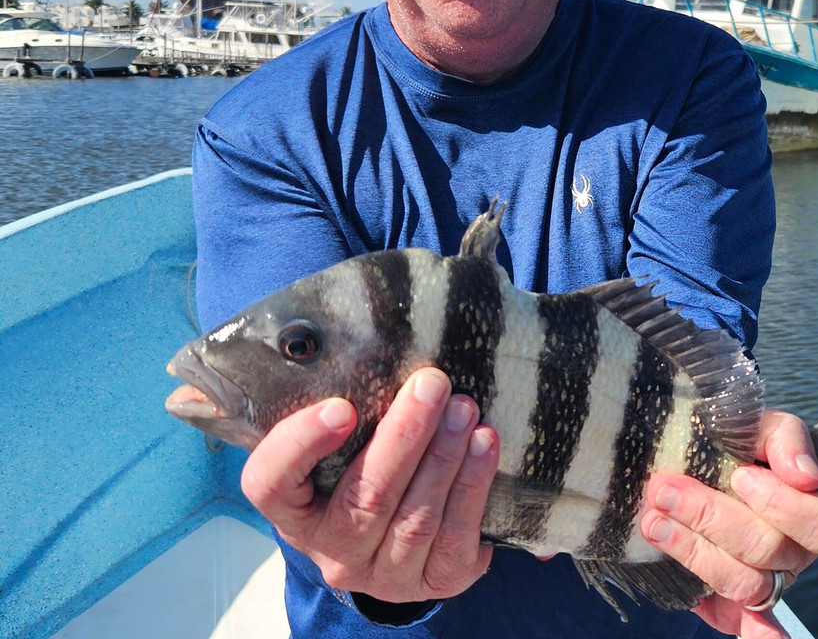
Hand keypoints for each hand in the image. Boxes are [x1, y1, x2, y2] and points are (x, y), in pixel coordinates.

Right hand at [240, 367, 499, 603]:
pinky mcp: (437, 577)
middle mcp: (332, 549)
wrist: (395, 535)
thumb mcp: (316, 444)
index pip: (271, 484)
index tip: (340, 405)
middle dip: (403, 436)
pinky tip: (486, 445)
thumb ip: (271, 408)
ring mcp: (385, 571)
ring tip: (464, 408)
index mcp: (293, 509)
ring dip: (445, 458)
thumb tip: (186, 386)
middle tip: (432, 383)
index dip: (301, 445)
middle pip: (364, 498)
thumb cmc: (352, 467)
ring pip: (414, 517)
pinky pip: (456, 537)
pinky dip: (473, 487)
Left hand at [639, 409, 817, 638]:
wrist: (690, 453)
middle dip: (712, 517)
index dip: (780, 503)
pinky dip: (756, 637)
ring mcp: (768, 581)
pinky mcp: (734, 604)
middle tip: (666, 490)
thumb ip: (784, 438)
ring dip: (694, 551)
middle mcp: (796, 553)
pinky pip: (751, 628)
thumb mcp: (758, 424)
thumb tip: (803, 475)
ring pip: (743, 582)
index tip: (738, 476)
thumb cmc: (732, 441)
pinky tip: (714, 614)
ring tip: (653, 521)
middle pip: (770, 550)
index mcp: (817, 511)